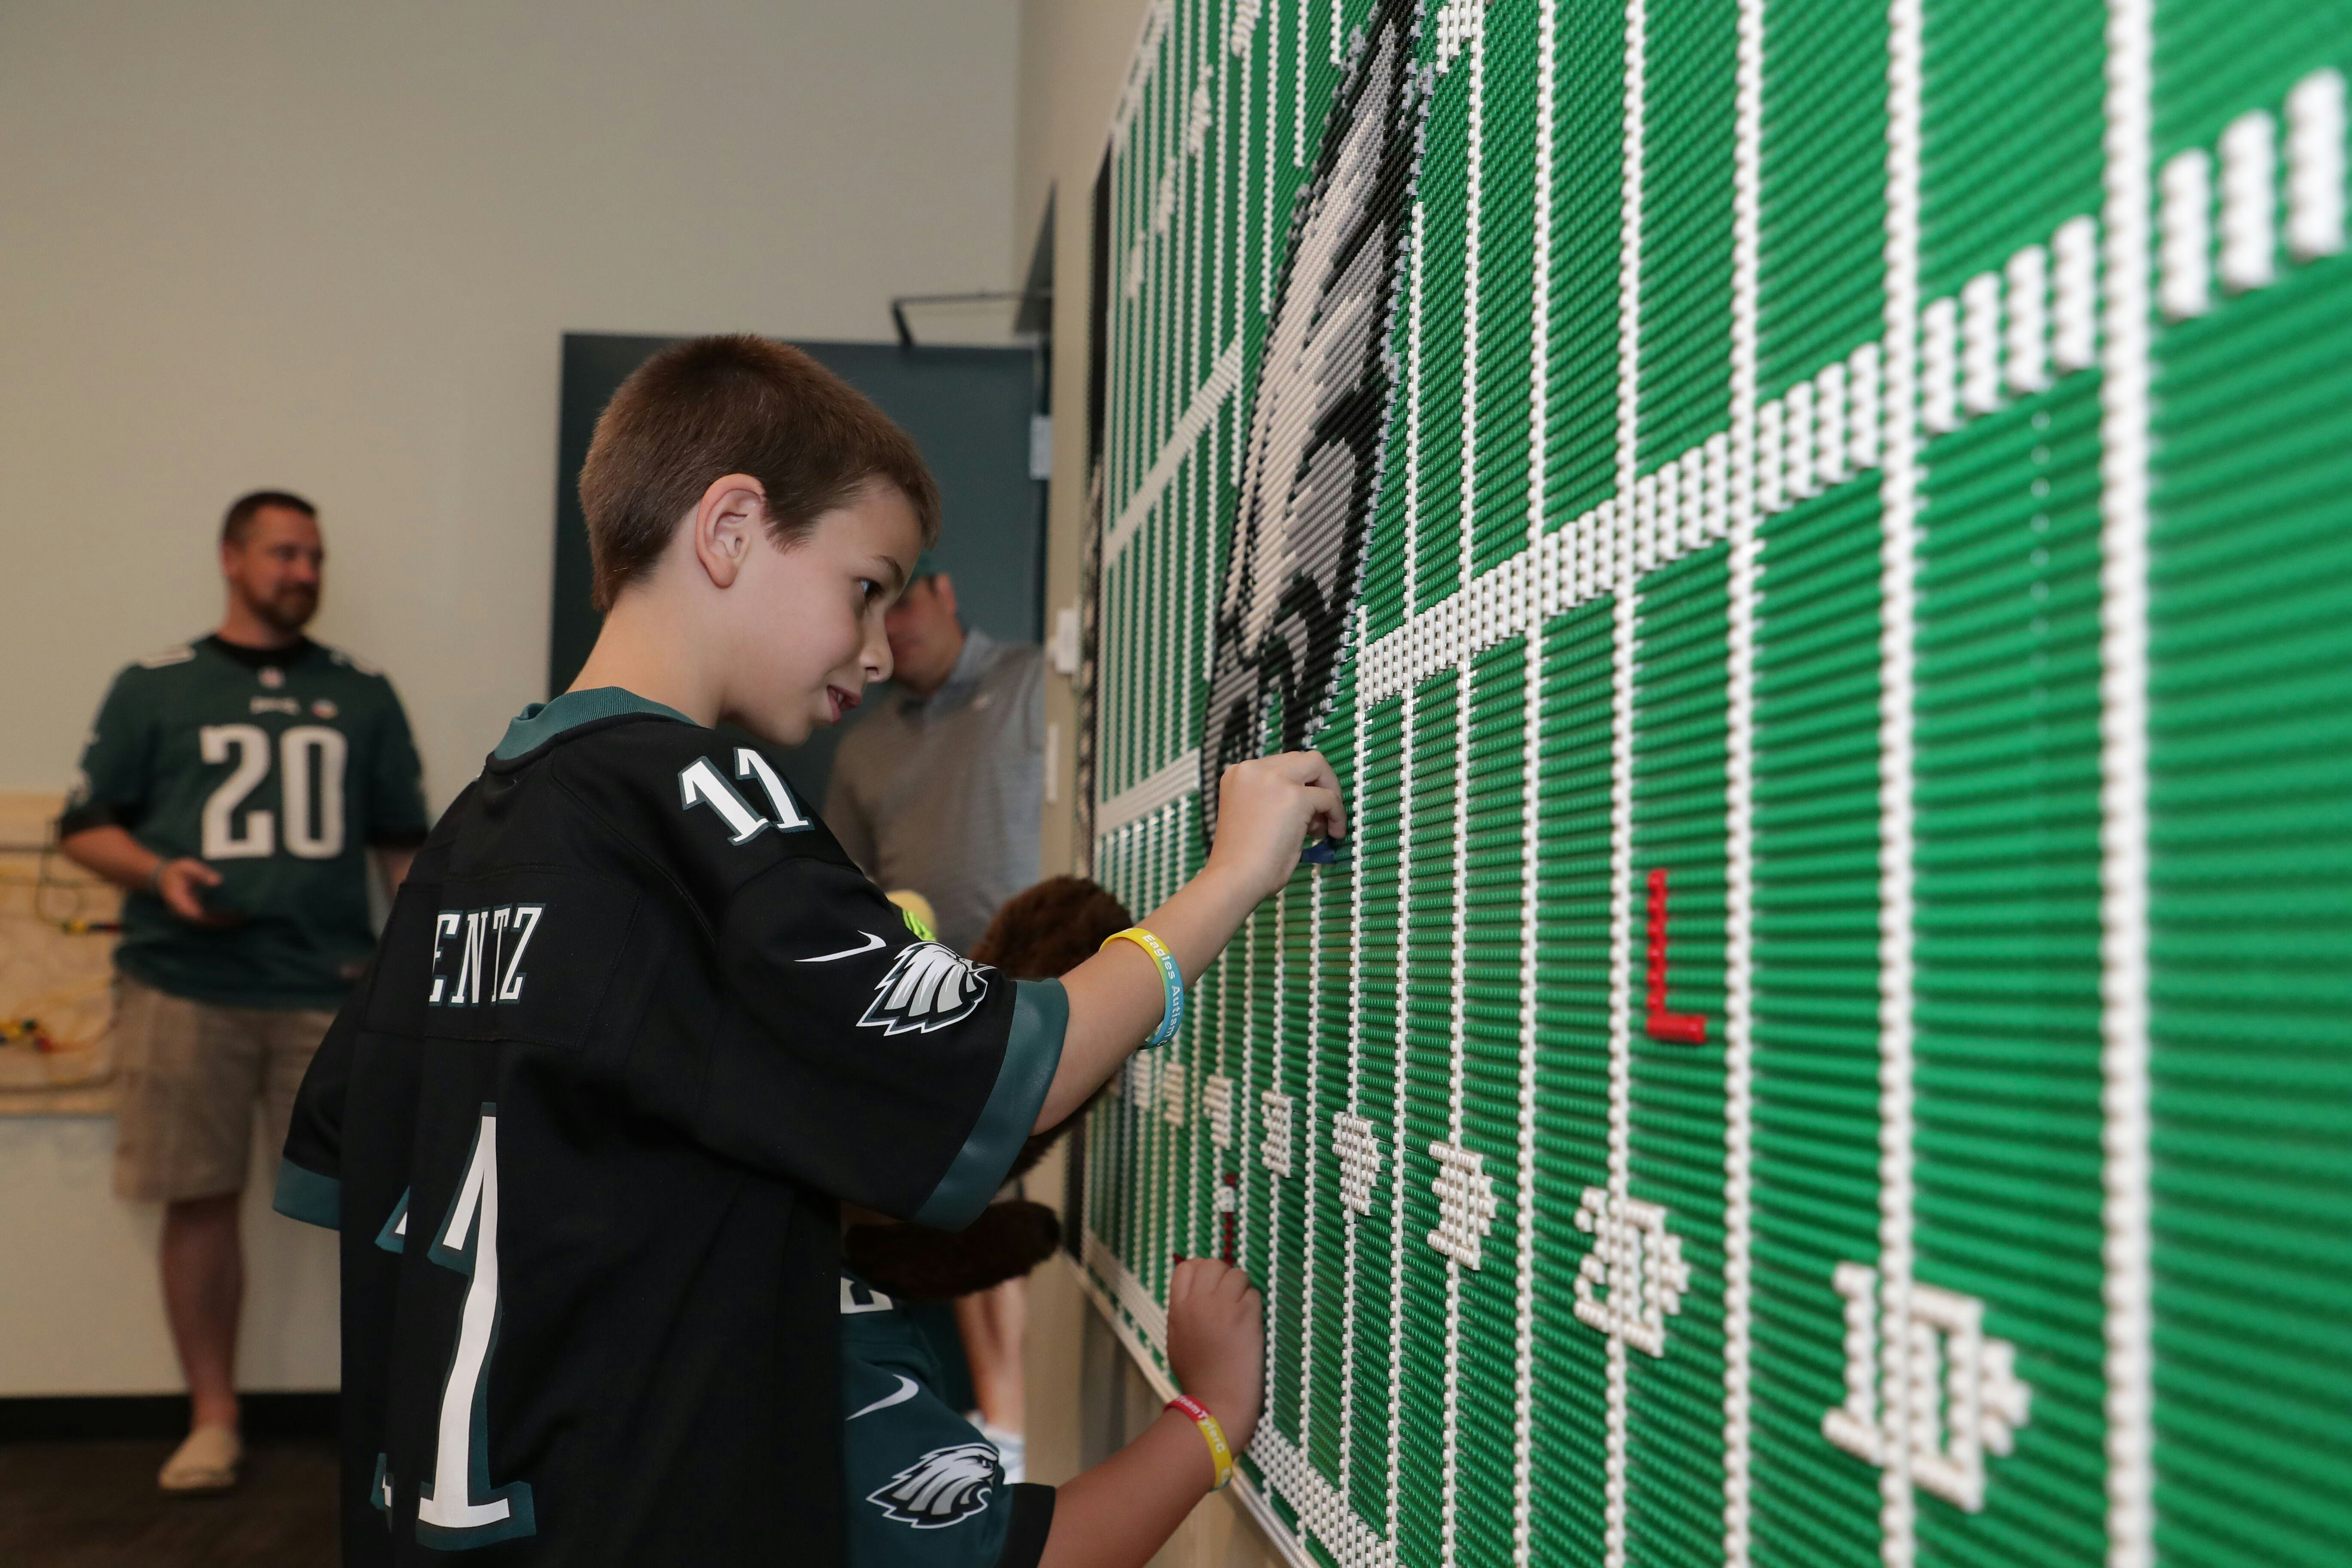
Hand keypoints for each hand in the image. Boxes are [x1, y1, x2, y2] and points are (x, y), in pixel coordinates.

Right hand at [154, 858, 235, 926]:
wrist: (164, 878)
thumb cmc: (177, 870)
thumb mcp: (187, 867)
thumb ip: (201, 873)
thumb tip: (218, 881)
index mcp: (178, 900)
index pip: (194, 913)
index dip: (212, 917)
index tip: (229, 917)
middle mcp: (183, 911)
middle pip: (204, 921)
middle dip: (223, 922)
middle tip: (243, 919)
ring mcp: (188, 914)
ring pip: (207, 923)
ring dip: (224, 923)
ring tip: (244, 920)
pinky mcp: (194, 913)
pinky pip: (208, 920)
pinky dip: (221, 920)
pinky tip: (236, 918)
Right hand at [1165, 1257, 1263, 1457]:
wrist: (1217, 1402)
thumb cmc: (1197, 1375)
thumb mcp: (1178, 1337)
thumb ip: (1185, 1309)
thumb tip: (1199, 1289)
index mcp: (1177, 1307)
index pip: (1187, 1266)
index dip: (1202, 1272)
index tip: (1211, 1288)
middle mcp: (1198, 1301)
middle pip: (1214, 1264)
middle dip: (1225, 1276)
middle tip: (1230, 1299)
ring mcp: (1223, 1307)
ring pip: (1238, 1274)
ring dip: (1243, 1290)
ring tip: (1241, 1312)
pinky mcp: (1246, 1317)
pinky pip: (1254, 1294)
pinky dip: (1255, 1306)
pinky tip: (1250, 1325)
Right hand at [1204, 752, 1345, 902]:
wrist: (1235, 878)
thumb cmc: (1242, 858)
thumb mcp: (1253, 813)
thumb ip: (1274, 799)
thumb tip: (1311, 803)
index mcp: (1238, 774)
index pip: (1281, 765)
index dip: (1299, 785)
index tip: (1304, 811)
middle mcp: (1253, 769)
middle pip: (1301, 759)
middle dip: (1317, 783)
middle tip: (1321, 814)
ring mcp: (1274, 779)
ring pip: (1318, 765)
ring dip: (1329, 790)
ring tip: (1324, 826)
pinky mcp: (1295, 797)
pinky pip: (1328, 797)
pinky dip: (1336, 814)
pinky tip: (1333, 833)